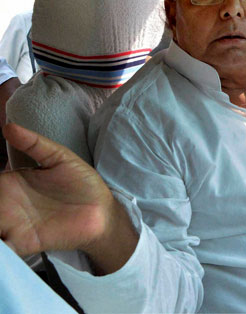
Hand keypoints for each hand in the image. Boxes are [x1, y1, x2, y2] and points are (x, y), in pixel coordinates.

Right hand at [0, 123, 136, 272]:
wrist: (102, 211)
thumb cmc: (83, 182)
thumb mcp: (61, 157)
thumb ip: (35, 144)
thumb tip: (9, 126)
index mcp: (10, 183)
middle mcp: (5, 206)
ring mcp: (11, 225)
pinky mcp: (22, 243)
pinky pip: (2, 250)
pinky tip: (1, 239)